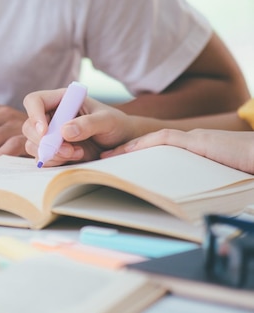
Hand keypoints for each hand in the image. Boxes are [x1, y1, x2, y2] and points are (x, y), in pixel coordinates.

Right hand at [22, 89, 135, 165]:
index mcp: (61, 100)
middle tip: (67, 149)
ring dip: (52, 153)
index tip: (45, 131)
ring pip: (33, 144)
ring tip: (77, 153)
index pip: (34, 101)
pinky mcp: (53, 150)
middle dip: (45, 141)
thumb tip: (65, 131)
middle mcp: (51, 116)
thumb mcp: (107, 121)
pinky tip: (75, 157)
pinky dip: (55, 161)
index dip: (34, 115)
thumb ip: (88, 124)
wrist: (121, 143)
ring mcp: (50, 134)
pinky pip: (42, 157)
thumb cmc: (115, 124)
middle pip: (29, 126)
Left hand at [103, 129, 253, 173]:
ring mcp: (195, 140)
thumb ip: (195, 180)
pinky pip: (166, 140)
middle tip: (102, 160)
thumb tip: (178, 201)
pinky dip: (145, 144)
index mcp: (194, 151)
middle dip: (126, 152)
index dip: (134, 155)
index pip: (157, 151)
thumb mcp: (215, 177)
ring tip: (108, 157)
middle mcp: (191, 142)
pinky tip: (128, 150)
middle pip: (151, 146)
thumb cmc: (246, 169)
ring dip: (129, 149)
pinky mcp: (200, 142)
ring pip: (154, 142)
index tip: (115, 162)